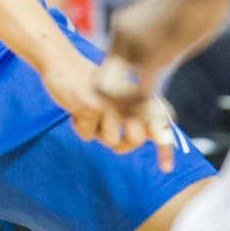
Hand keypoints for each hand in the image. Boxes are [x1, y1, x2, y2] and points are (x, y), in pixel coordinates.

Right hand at [41, 50, 180, 171]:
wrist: (63, 63)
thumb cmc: (91, 82)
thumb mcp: (118, 96)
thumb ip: (137, 114)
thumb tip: (154, 135)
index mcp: (138, 93)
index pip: (159, 120)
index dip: (165, 146)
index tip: (166, 167)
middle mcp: (128, 96)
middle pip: (136, 139)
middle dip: (122, 144)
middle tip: (109, 135)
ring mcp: (110, 101)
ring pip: (110, 140)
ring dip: (97, 132)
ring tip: (89, 113)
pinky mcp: (90, 106)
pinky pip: (87, 135)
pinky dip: (80, 127)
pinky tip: (76, 109)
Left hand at [94, 0, 229, 161]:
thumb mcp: (170, 20)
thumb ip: (161, 40)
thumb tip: (168, 53)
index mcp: (123, 25)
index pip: (110, 65)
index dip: (120, 89)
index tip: (136, 104)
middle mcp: (121, 35)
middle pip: (105, 81)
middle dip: (115, 107)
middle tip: (133, 125)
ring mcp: (133, 45)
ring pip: (119, 91)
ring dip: (131, 115)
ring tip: (146, 131)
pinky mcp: (151, 55)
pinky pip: (141, 93)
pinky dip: (148, 112)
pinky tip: (164, 121)